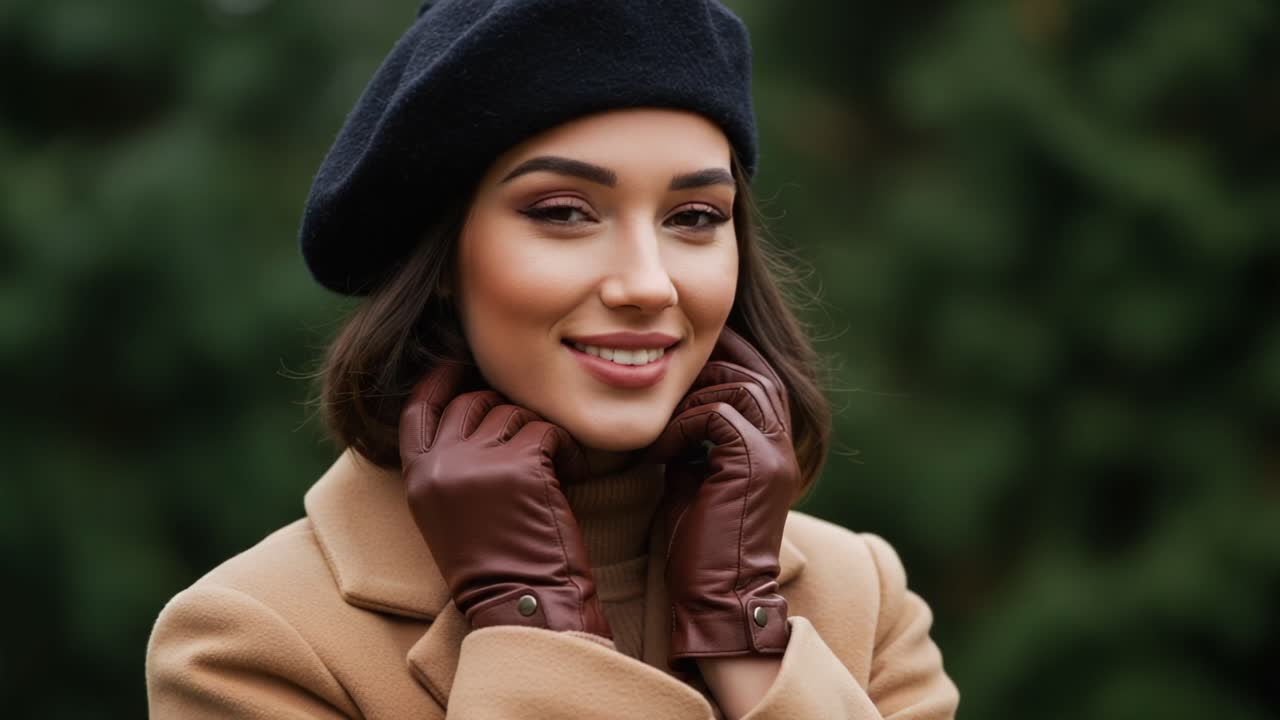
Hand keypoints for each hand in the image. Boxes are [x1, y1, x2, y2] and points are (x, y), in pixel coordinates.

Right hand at [398, 363, 610, 637]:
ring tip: (556, 470)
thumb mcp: (448, 512)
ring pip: (515, 414)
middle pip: (473, 403)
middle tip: (533, 443)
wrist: (523, 604)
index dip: (439, 380)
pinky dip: (569, 450)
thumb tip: (478, 412)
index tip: (458, 364)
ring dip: (541, 435)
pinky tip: (573, 476)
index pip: (420, 408)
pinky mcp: (522, 466)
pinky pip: (549, 431)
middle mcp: (442, 464)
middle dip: (506, 413)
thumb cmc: (495, 566)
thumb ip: (450, 465)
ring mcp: (480, 462)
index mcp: (417, 477)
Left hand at [646, 327, 798, 668]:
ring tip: (666, 424)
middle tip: (669, 375)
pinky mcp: (756, 464)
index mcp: (772, 449)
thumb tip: (673, 415)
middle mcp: (783, 446)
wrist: (716, 599)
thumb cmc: (699, 549)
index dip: (725, 363)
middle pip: (757, 372)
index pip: (760, 381)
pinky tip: (662, 454)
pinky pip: (720, 413)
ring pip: (744, 384)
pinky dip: (685, 425)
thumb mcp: (694, 481)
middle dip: (713, 364)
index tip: (679, 365)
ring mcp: (775, 454)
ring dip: (696, 396)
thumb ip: (694, 443)